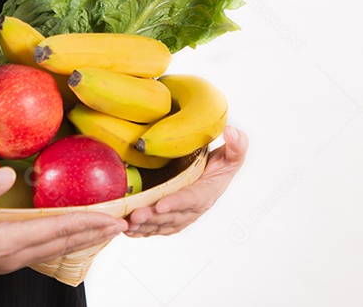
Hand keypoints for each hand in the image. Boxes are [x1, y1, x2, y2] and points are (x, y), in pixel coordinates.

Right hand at [0, 167, 126, 284]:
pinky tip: (70, 234)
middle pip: (64, 242)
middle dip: (95, 233)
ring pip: (56, 248)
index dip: (88, 222)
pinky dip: (64, 240)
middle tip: (124, 224)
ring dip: (83, 238)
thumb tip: (11, 175)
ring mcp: (9, 260)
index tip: (113, 218)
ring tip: (105, 229)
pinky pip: (43, 249)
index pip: (57, 229)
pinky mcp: (3, 259)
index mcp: (6, 242)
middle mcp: (13, 255)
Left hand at [124, 125, 247, 237]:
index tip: (161, 204)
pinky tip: (128, 230)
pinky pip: (155, 228)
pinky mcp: (170, 219)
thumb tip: (231, 131)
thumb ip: (237, 145)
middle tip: (135, 215)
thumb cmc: (223, 164)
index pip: (191, 199)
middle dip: (153, 217)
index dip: (177, 203)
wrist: (214, 176)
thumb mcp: (233, 154)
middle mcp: (193, 210)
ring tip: (126, 224)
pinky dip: (142, 231)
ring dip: (143, 226)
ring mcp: (180, 216)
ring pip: (160, 224)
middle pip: (171, 216)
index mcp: (206, 194)